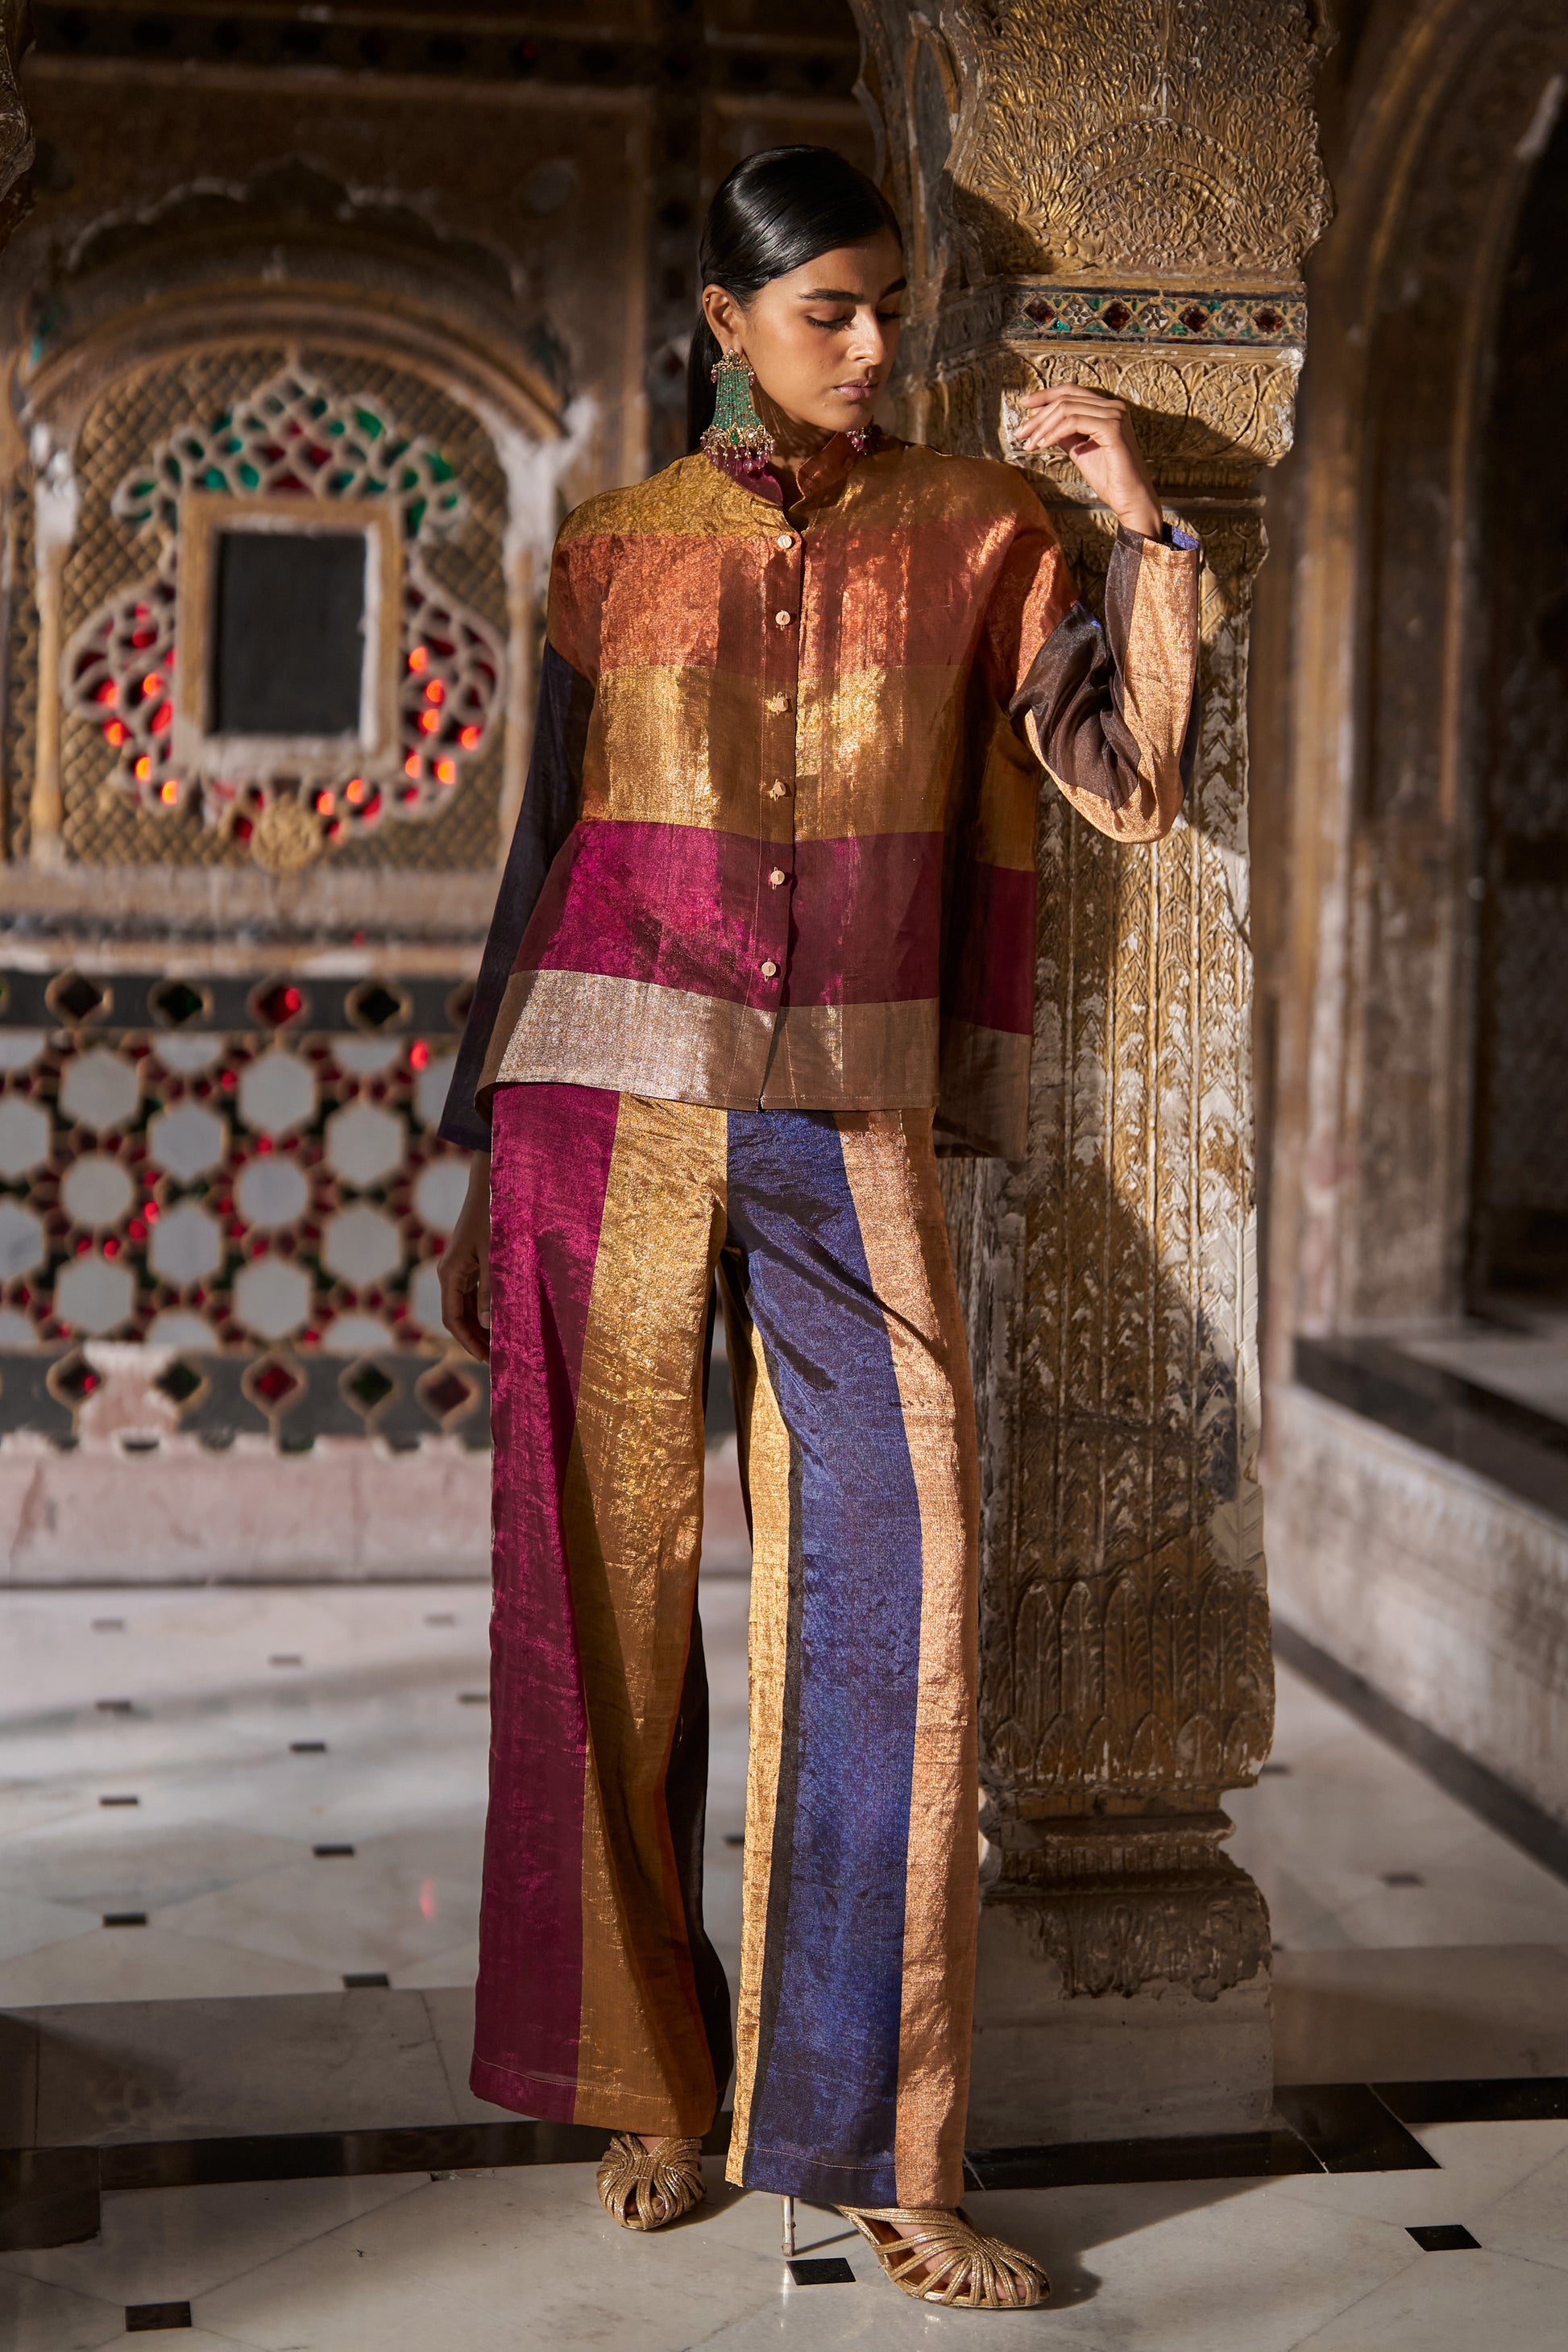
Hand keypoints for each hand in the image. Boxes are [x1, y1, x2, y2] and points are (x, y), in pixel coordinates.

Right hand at [440, 1151, 491, 1361]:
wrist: (491, 1181)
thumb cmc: (493, 1216)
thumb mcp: (494, 1256)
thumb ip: (491, 1290)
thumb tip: (487, 1324)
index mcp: (450, 1273)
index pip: (453, 1319)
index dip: (468, 1341)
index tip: (487, 1360)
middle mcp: (451, 1272)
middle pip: (459, 1315)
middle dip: (475, 1337)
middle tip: (497, 1357)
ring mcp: (460, 1266)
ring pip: (467, 1305)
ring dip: (481, 1324)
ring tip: (501, 1341)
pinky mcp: (471, 1259)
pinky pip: (475, 1291)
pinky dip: (486, 1307)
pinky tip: (502, 1315)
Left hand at [1012, 382, 1162, 540]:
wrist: (1130, 499)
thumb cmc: (1109, 478)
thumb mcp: (1080, 450)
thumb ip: (1065, 433)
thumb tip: (1042, 423)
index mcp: (1107, 409)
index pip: (1072, 391)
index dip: (1046, 395)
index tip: (1024, 404)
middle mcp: (1114, 407)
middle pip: (1066, 398)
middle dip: (1039, 414)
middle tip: (1020, 432)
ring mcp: (1115, 415)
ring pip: (1067, 408)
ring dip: (1043, 426)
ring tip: (1029, 443)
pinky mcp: (1112, 428)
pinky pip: (1074, 422)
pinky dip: (1054, 432)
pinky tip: (1043, 445)